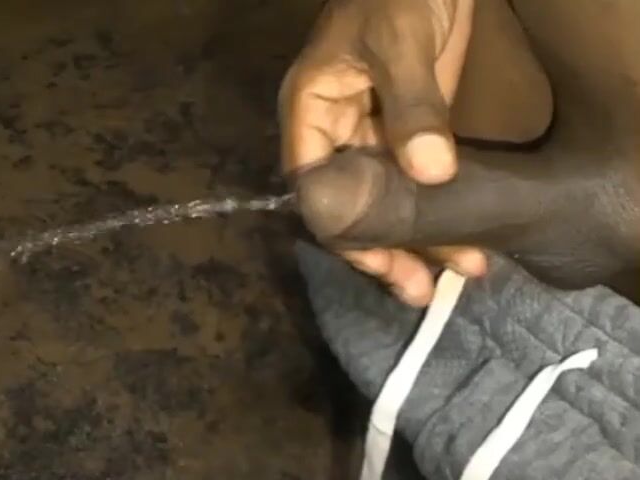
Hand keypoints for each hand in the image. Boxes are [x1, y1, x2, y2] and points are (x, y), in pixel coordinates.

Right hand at [279, 0, 484, 306]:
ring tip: (457, 273)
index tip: (383, 262)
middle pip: (353, 202)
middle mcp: (335, 130)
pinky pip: (417, 179)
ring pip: (388, 196)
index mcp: (310, 110)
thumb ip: (411, 104)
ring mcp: (374, 130)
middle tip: (421, 289)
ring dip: (418, 235)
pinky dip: (437, 208)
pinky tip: (461, 236)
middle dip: (385, 247)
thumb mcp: (399, 41)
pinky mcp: (412, 127)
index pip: (314, 186)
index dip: (343, 228)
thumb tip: (431, 173)